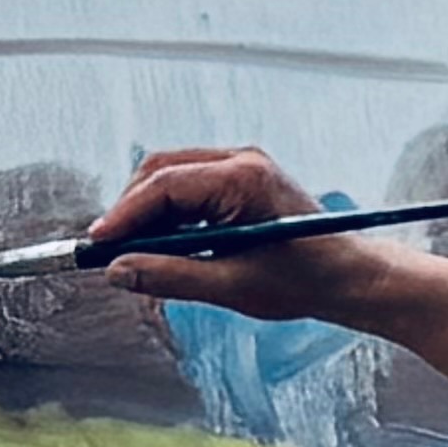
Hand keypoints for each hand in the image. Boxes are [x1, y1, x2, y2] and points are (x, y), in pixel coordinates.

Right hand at [90, 143, 447, 400]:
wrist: (351, 277)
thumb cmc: (304, 280)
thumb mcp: (231, 286)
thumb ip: (170, 277)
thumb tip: (118, 272)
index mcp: (242, 178)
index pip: (162, 186)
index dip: (122, 216)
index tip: (96, 245)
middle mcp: (241, 161)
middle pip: (161, 172)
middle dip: (129, 210)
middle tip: (108, 251)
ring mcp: (243, 166)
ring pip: (172, 177)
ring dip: (148, 213)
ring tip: (133, 254)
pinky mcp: (243, 179)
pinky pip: (191, 187)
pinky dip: (169, 214)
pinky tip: (163, 247)